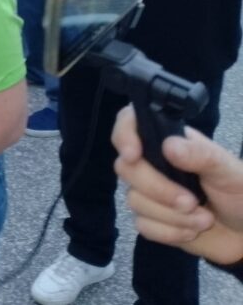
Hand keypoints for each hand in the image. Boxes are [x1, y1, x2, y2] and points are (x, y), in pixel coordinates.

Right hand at [113, 106, 242, 264]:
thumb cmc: (240, 194)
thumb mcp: (229, 171)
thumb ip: (202, 156)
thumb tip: (169, 146)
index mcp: (169, 141)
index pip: (130, 123)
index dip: (124, 135)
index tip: (133, 155)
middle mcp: (152, 163)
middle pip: (126, 168)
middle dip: (159, 190)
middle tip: (191, 202)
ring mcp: (148, 192)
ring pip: (135, 201)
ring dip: (173, 216)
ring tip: (203, 219)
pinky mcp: (150, 219)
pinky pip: (143, 225)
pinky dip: (170, 232)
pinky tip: (190, 231)